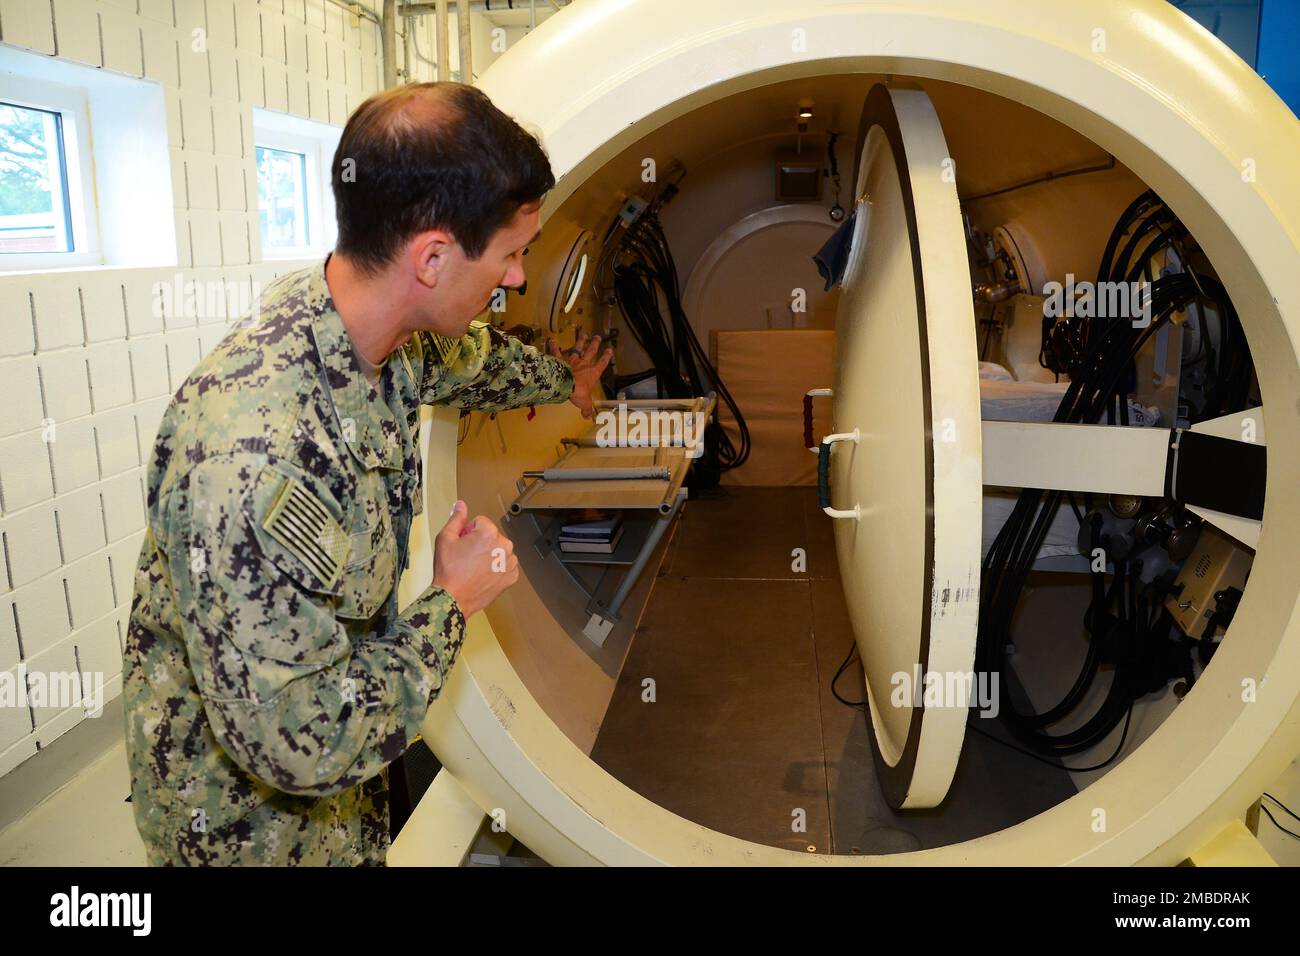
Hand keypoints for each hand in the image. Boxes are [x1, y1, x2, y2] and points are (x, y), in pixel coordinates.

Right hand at [431, 500, 518, 617]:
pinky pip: (506, 565)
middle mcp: (504, 545)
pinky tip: (483, 575)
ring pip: (500, 550)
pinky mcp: (512, 576)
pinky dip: (497, 568)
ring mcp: (510, 562)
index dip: (468, 531)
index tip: (463, 544)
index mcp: (489, 533)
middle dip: (481, 542)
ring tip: (474, 567)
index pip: (480, 522)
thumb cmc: (448, 570)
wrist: (453, 598)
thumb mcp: (446, 539)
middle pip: (492, 535)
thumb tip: (461, 505)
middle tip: (467, 557)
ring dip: (490, 554)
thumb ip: (456, 518)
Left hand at [546, 329, 612, 418]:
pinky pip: (556, 352)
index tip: (610, 350)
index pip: (602, 364)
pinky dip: (553, 346)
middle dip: (595, 344)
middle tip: (598, 336)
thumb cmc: (577, 392)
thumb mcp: (584, 402)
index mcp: (592, 373)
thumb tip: (588, 417)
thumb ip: (586, 408)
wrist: (564, 385)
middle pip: (591, 351)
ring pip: (577, 348)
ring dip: (580, 340)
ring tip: (583, 333)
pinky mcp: (560, 360)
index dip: (606, 357)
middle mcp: (583, 364)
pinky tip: (551, 339)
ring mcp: (572, 360)